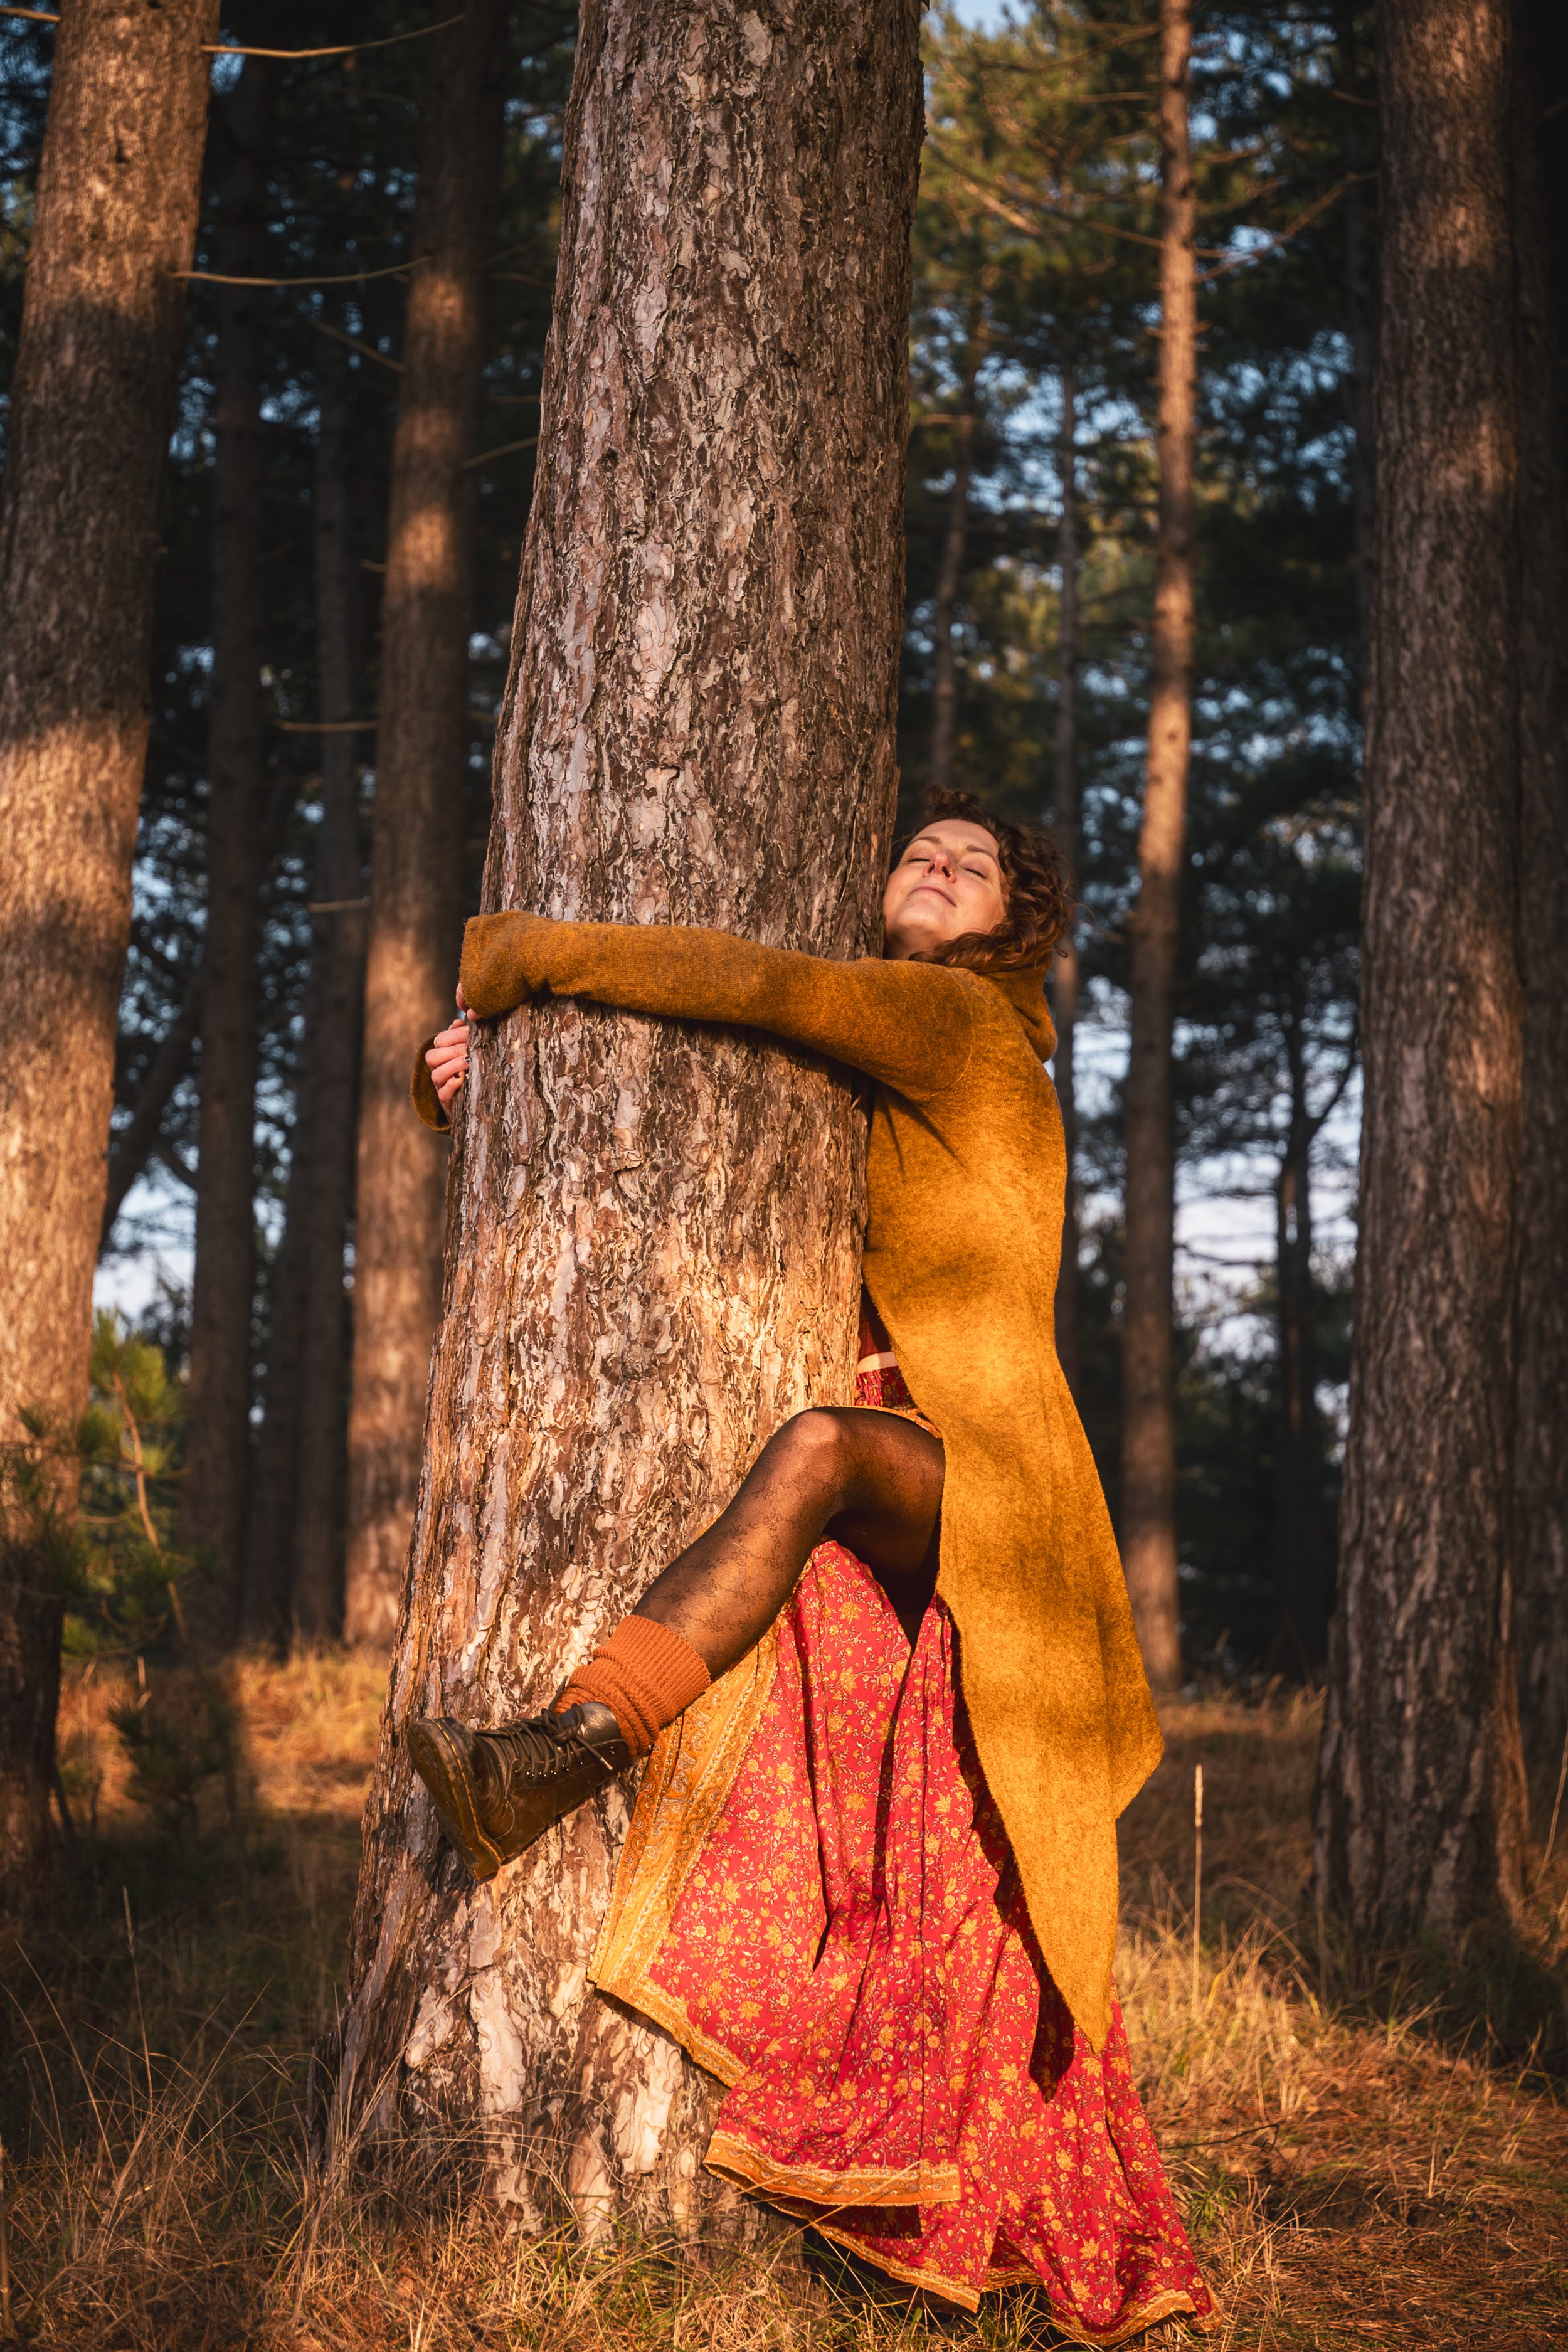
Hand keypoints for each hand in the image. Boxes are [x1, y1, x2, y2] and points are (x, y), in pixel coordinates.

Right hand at [426, 988, 470, 1111]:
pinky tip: (462, 1078)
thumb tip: (458, 1021)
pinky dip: (452, 1085)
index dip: (455, 1035)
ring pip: (436, 1075)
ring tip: (468, 1062)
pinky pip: (443, 1093)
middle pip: (433, 1056)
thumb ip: (461, 1036)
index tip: (471, 1032)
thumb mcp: (466, 1051)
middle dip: (453, 1050)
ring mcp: (439, 1086)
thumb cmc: (468, 1070)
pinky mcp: (446, 1101)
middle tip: (471, 1048)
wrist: (470, 1100)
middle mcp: (436, 1069)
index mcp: (440, 1054)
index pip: (440, 1040)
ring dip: (453, 1066)